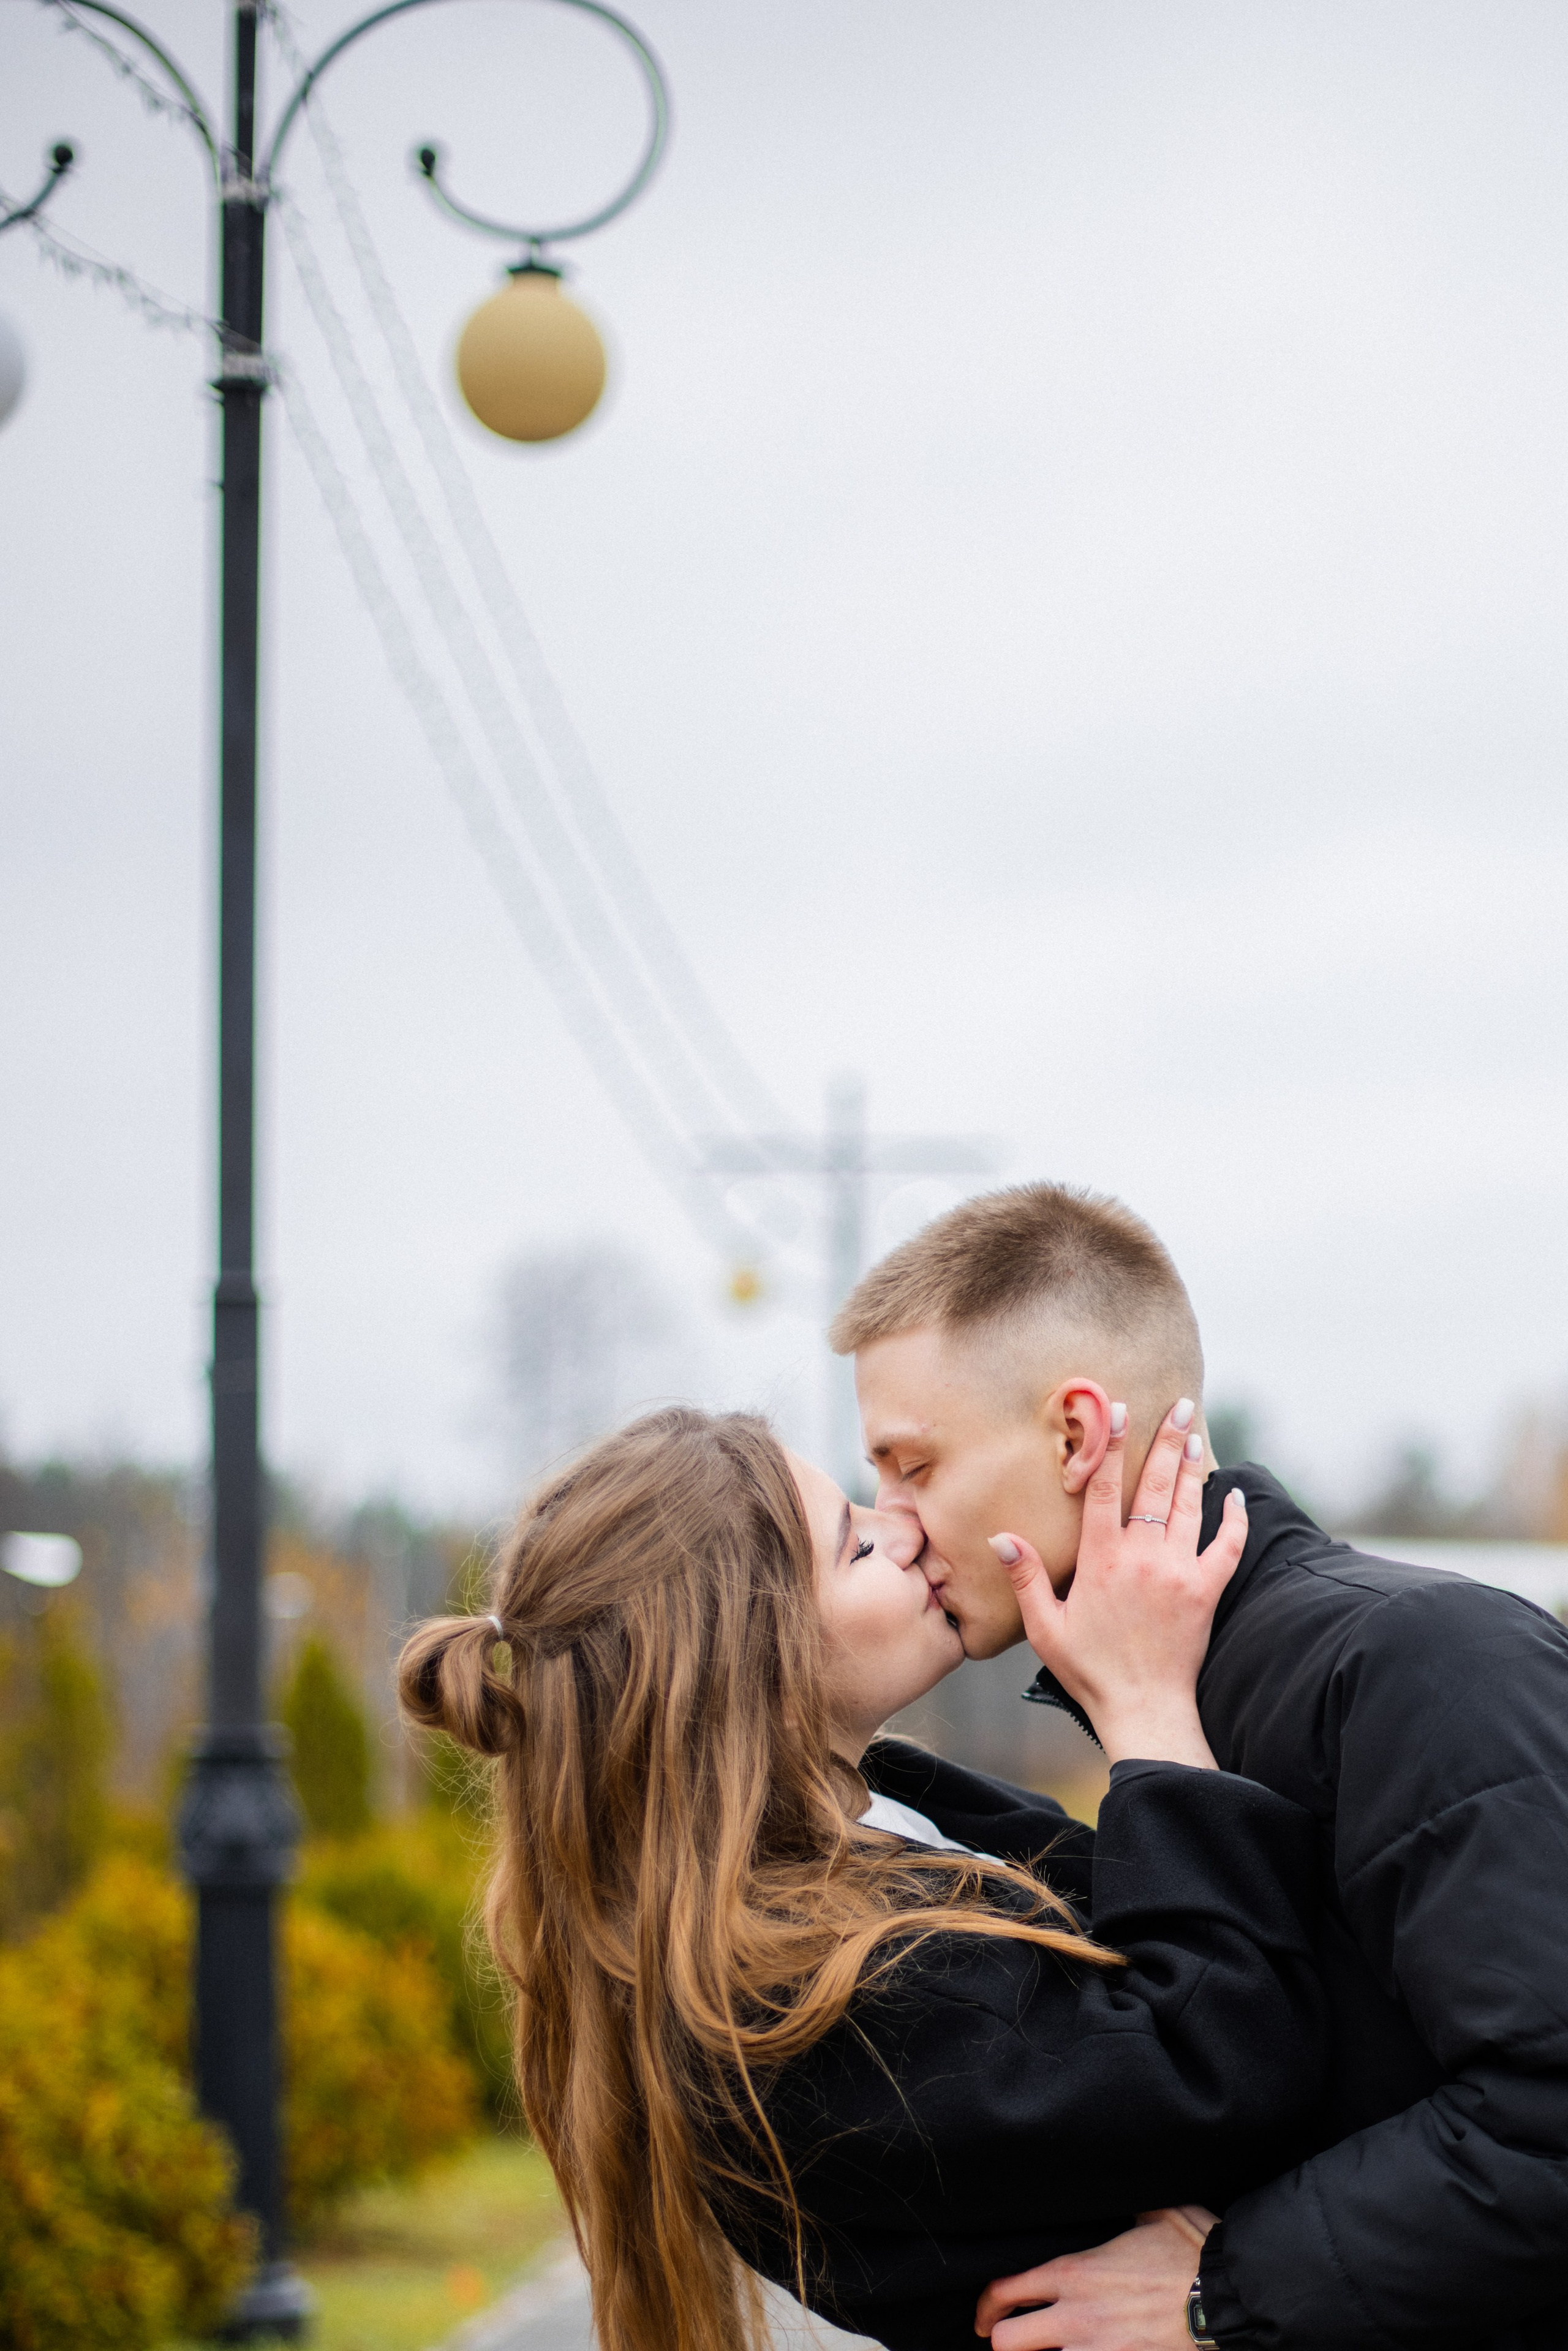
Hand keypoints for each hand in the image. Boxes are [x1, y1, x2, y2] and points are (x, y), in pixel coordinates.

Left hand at [975, 2209, 1213, 2350]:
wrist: (1228, 2297)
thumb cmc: (1191, 2251)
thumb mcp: (1153, 2211)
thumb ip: (1127, 2208)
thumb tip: (1125, 2193)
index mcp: (1075, 2273)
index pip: (1007, 2291)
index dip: (987, 2305)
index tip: (986, 2315)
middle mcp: (1077, 2316)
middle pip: (1008, 2343)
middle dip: (1005, 2341)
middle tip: (1011, 2340)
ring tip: (1049, 2350)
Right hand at [988, 1402, 1246, 1767]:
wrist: (1143, 1708)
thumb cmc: (1089, 1670)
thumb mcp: (1044, 1627)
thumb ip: (1026, 1578)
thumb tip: (1000, 1536)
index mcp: (1102, 1560)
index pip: (1105, 1489)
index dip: (1112, 1446)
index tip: (1120, 1410)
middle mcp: (1144, 1557)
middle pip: (1156, 1486)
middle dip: (1167, 1440)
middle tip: (1180, 1405)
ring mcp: (1179, 1572)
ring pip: (1190, 1507)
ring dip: (1194, 1467)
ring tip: (1196, 1433)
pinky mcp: (1206, 1591)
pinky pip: (1227, 1546)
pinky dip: (1234, 1519)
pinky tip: (1236, 1496)